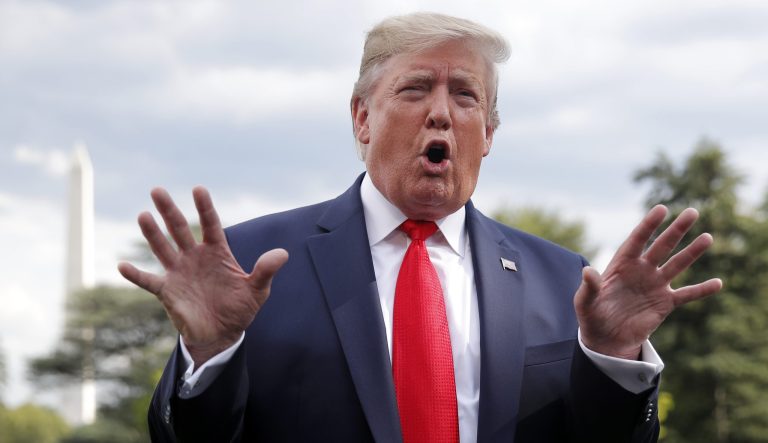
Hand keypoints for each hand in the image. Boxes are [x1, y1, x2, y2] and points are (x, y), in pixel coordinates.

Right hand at [117, 186, 287, 365]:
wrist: (221, 334)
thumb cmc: (239, 309)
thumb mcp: (257, 291)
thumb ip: (265, 271)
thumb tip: (282, 254)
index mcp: (216, 252)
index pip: (210, 224)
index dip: (204, 207)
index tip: (198, 189)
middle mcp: (194, 257)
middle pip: (180, 229)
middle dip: (169, 210)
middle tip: (157, 190)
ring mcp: (178, 272)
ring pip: (162, 248)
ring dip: (152, 233)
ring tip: (143, 215)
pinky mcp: (167, 291)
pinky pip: (147, 281)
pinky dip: (135, 274)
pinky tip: (121, 265)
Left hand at [575, 205, 721, 359]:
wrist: (606, 339)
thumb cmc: (591, 316)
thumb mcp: (585, 302)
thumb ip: (589, 287)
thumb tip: (588, 271)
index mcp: (621, 265)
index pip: (637, 240)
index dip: (649, 225)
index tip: (662, 209)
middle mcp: (641, 270)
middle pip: (662, 246)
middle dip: (676, 230)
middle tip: (692, 212)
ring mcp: (655, 285)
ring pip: (677, 265)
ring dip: (692, 252)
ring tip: (707, 238)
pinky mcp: (665, 303)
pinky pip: (687, 295)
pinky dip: (702, 290)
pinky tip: (718, 283)